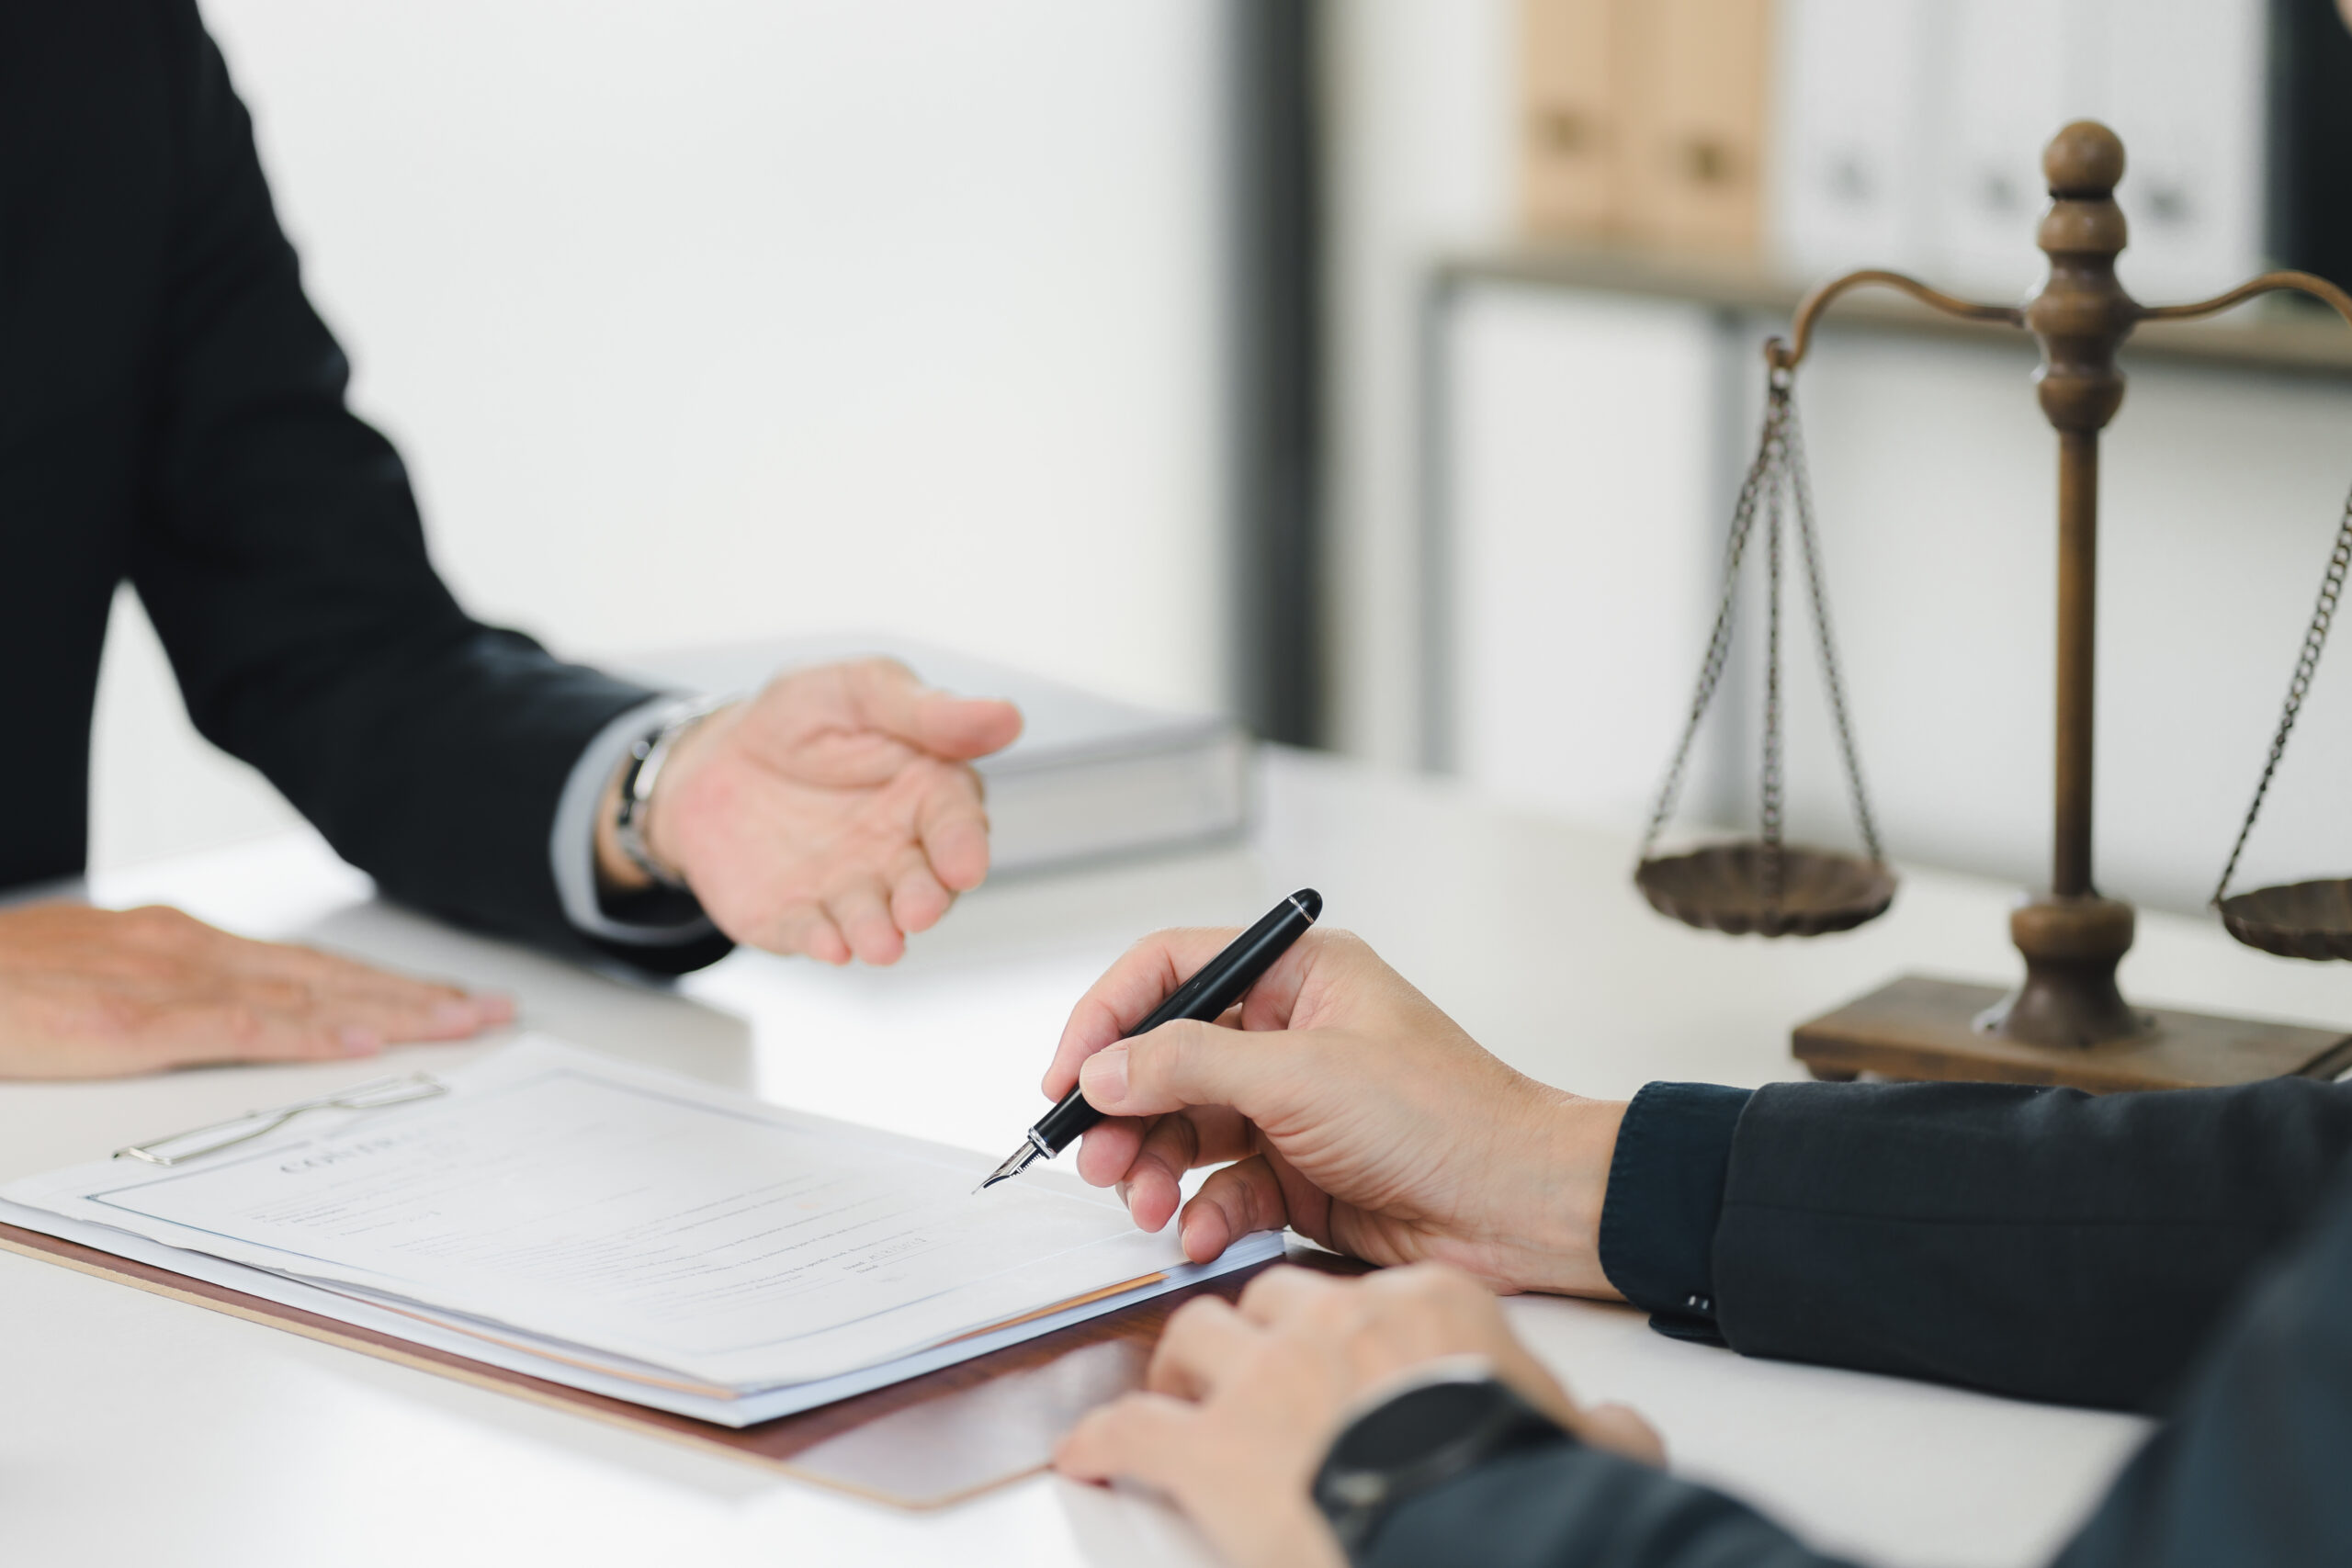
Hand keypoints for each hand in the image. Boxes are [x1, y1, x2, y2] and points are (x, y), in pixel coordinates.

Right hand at [0, 903, 512, 1079]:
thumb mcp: (80, 990)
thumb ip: (148, 1006)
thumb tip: (205, 1027)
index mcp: (171, 944)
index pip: (303, 967)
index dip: (382, 984)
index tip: (449, 999)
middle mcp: (181, 949)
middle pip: (326, 974)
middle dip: (416, 995)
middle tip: (495, 1010)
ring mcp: (158, 982)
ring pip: (305, 995)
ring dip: (393, 1010)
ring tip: (466, 1024)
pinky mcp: (127, 1025)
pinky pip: (238, 1029)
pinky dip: (308, 1032)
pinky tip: (365, 1040)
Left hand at [598, 659, 1021, 963]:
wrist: (713, 759)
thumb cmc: (801, 718)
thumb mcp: (859, 690)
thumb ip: (927, 710)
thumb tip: (1008, 717)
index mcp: (927, 792)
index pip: (957, 822)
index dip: (963, 845)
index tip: (965, 865)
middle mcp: (897, 850)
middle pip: (924, 884)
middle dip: (925, 901)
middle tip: (918, 910)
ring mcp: (848, 888)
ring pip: (873, 919)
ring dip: (879, 933)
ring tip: (879, 943)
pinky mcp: (796, 915)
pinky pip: (811, 933)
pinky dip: (822, 943)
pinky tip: (829, 946)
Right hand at [1043, 928, 1626, 1295]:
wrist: (1519, 1208)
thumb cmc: (1444, 1117)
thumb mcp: (1301, 1077)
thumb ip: (1189, 1068)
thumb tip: (1102, 1069)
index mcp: (1299, 975)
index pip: (1171, 971)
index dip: (1108, 1017)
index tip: (1066, 1073)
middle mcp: (1289, 1032)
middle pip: (1165, 1058)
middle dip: (1123, 1109)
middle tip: (1091, 1157)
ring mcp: (1291, 1105)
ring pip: (1184, 1128)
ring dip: (1152, 1167)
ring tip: (1140, 1203)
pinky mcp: (1297, 1174)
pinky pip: (1221, 1186)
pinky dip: (1202, 1212)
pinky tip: (1199, 1235)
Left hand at [1055, 1263, 1662, 1567]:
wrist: (1481, 1533)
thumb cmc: (1521, 1483)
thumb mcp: (1584, 1438)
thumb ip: (1596, 1423)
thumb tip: (1622, 1430)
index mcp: (1426, 1309)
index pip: (1363, 1293)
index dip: (1341, 1328)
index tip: (1340, 1356)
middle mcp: (1337, 1324)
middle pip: (1270, 1297)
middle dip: (1256, 1334)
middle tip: (1249, 1373)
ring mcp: (1268, 1379)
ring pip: (1196, 1334)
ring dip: (1183, 1369)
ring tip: (1180, 1402)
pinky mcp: (1213, 1447)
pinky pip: (1133, 1425)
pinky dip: (1104, 1439)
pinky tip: (1090, 1455)